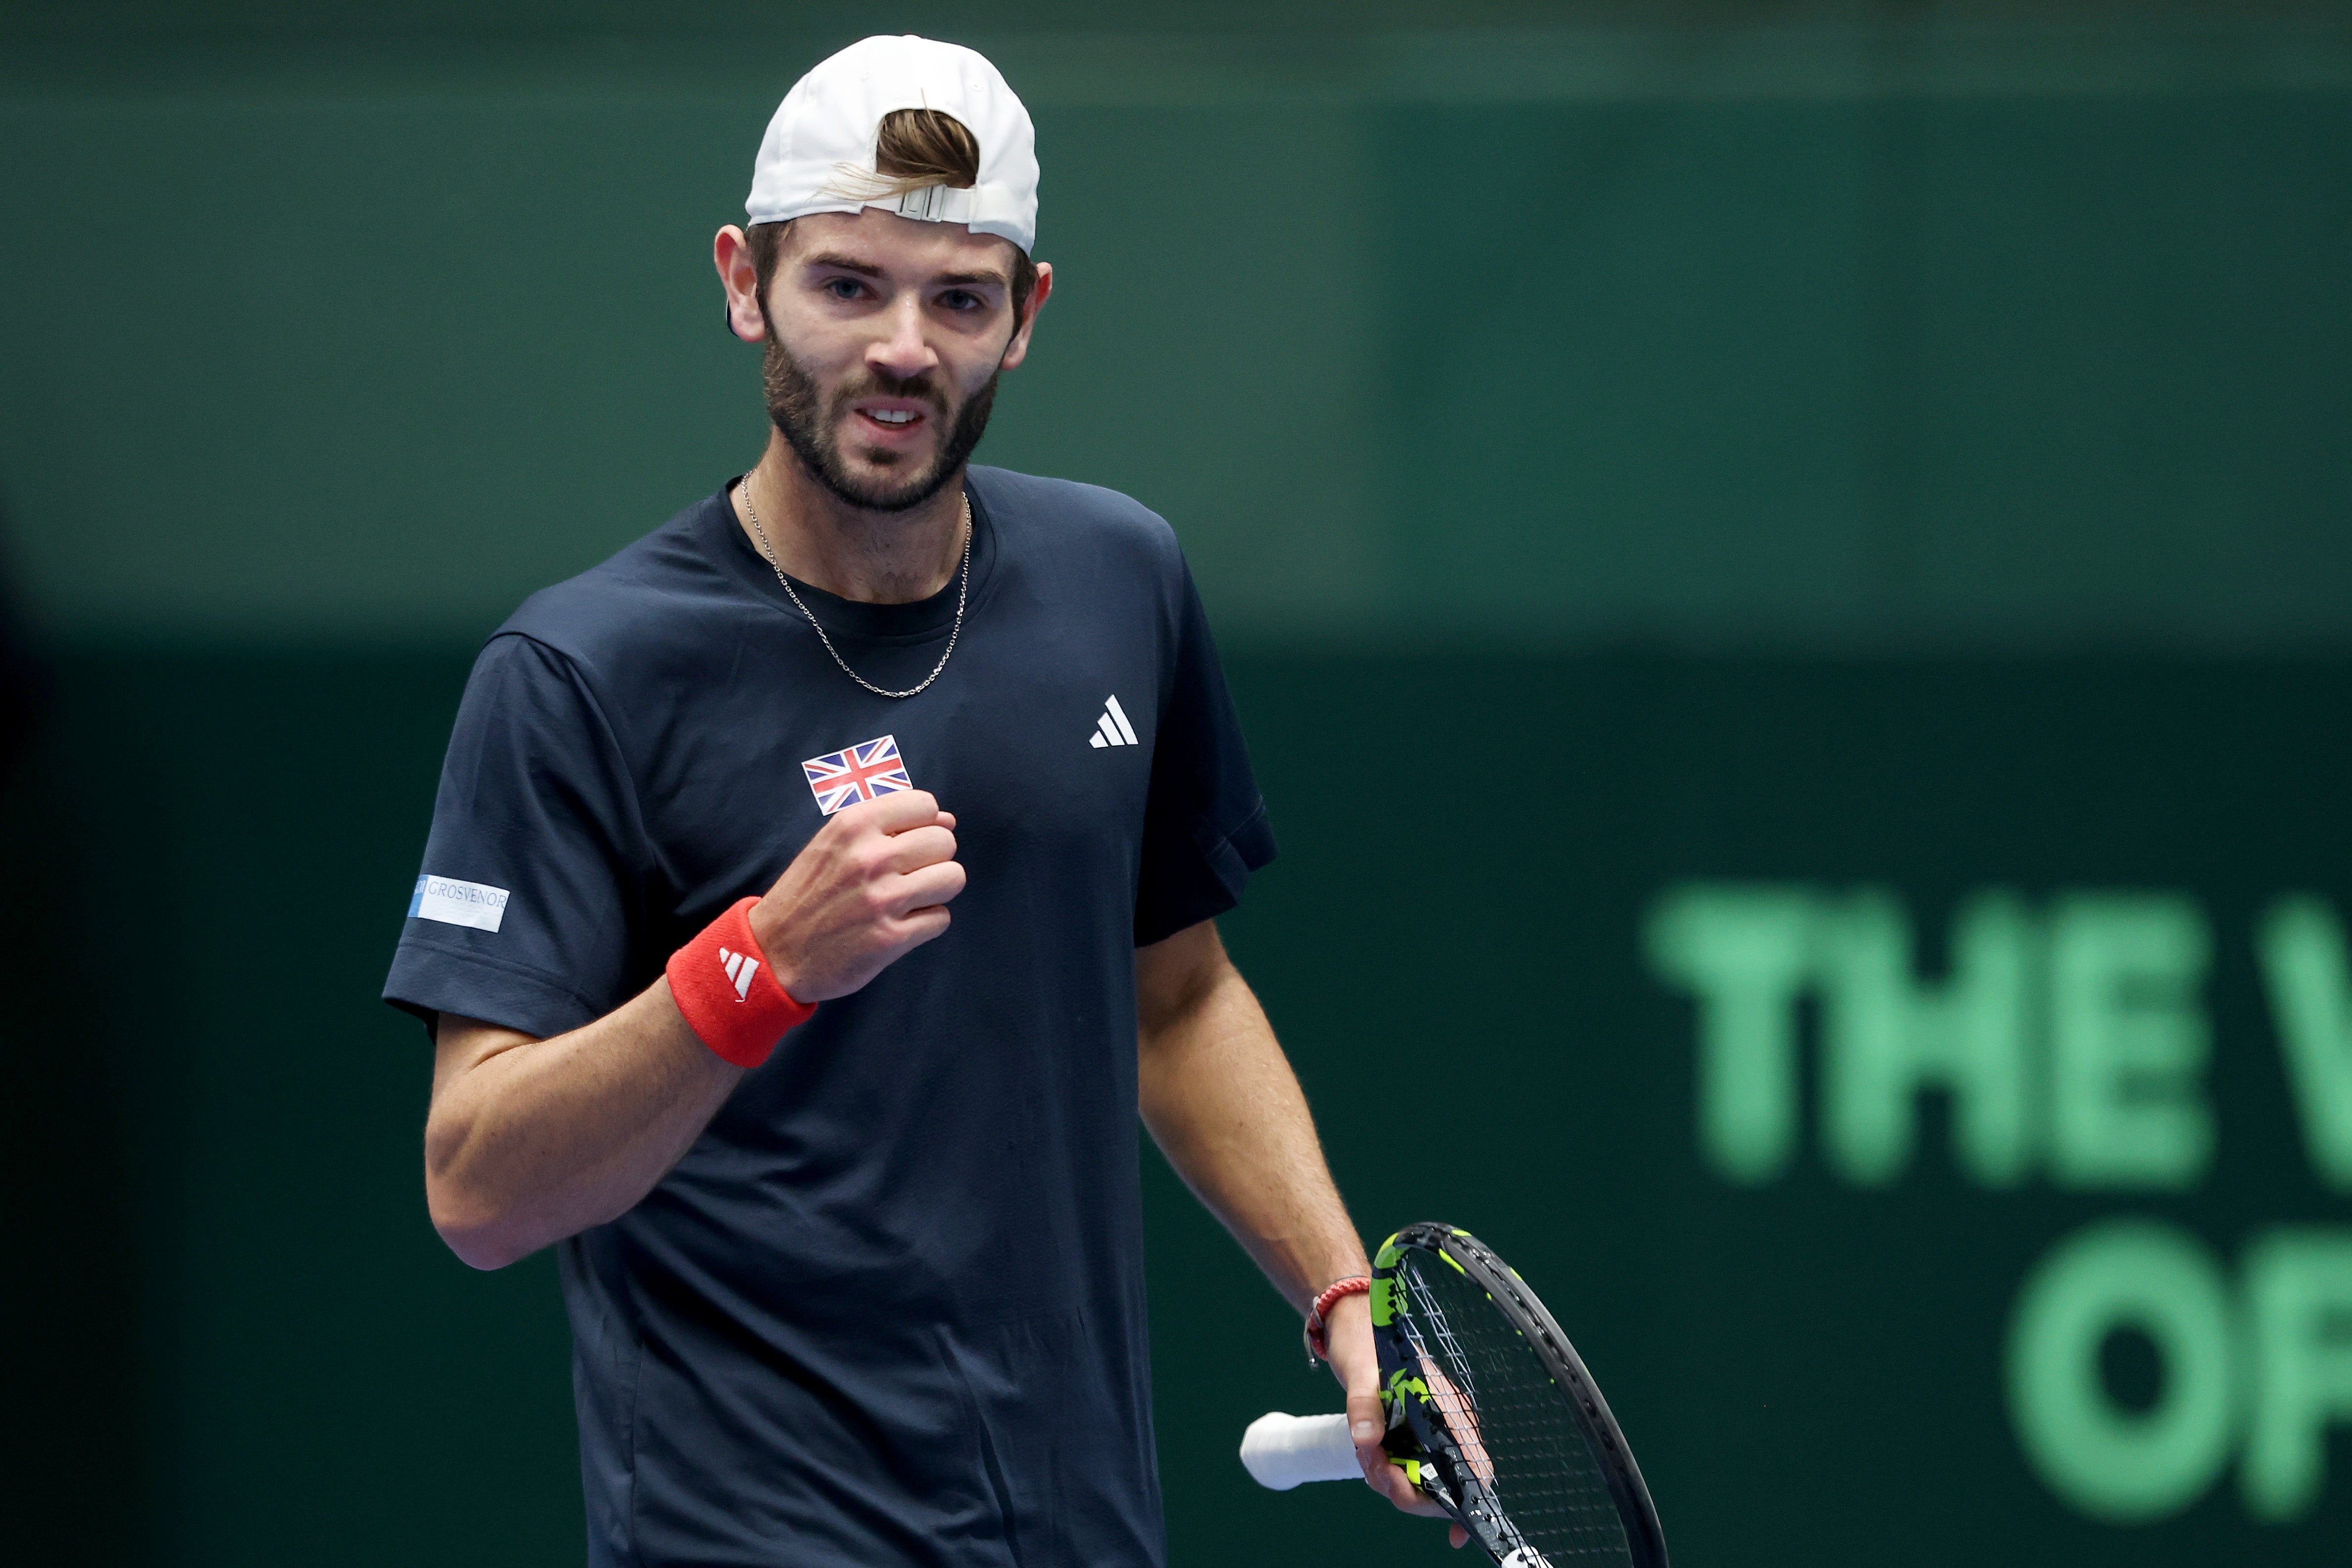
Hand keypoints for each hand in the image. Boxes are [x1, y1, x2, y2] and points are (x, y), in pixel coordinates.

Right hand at [748, 791, 964, 1001]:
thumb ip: (891, 826)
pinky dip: (926, 923)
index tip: (905, 843)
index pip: (926, 805)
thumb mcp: (836, 844)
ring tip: (908, 899)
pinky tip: (900, 925)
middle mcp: (868, 857)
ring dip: (936, 891)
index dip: (923, 825)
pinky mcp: (891, 938)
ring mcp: (881, 899)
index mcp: (853, 825)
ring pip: (952, 878)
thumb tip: (948, 821)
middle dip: (933, 859)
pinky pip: (941, 918)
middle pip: (945, 842)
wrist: (774, 952)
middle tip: (905, 876)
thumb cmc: (810, 893)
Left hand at [1322, 1292, 1469, 1549]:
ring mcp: (1423, 1433)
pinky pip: (1399, 1469)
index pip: (1473, 1464)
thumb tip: (1366, 1441)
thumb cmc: (1363, 1340)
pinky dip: (1382, 1470)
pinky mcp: (1404, 1436)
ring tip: (1365, 1452)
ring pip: (1416, 1481)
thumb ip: (1364, 1404)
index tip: (1454, 1531)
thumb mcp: (1360, 1369)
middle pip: (1441, 1484)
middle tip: (1376, 1469)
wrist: (1351, 1325)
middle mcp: (1442, 1425)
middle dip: (1407, 1489)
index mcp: (1447, 1407)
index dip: (1470, 1501)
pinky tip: (1367, 1452)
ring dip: (1388, 1479)